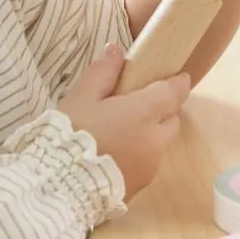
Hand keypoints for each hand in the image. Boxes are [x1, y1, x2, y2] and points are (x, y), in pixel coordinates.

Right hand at [58, 44, 189, 200]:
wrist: (61, 188)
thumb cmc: (71, 135)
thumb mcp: (81, 97)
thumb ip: (102, 72)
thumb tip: (117, 50)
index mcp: (144, 113)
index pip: (175, 93)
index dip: (178, 83)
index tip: (177, 76)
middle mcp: (155, 140)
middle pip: (171, 119)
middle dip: (162, 110)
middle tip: (138, 104)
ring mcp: (150, 166)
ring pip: (160, 143)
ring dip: (150, 134)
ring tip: (121, 132)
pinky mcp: (141, 186)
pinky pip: (148, 163)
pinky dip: (139, 155)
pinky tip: (115, 155)